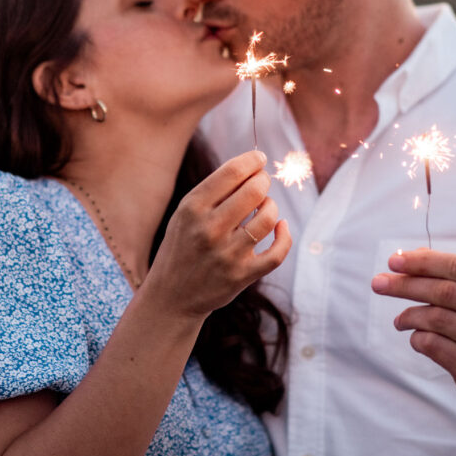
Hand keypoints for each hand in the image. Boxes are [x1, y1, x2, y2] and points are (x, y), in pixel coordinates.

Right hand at [148, 150, 290, 320]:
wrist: (171, 295)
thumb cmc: (183, 245)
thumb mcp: (185, 213)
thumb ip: (214, 190)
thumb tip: (253, 165)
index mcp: (192, 208)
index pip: (231, 172)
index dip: (252, 160)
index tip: (259, 159)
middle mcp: (209, 230)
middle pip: (254, 191)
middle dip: (264, 181)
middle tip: (262, 183)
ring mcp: (227, 254)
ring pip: (267, 218)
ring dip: (271, 206)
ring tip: (265, 206)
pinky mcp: (242, 275)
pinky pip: (277, 252)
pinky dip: (284, 235)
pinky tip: (280, 227)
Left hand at [372, 248, 455, 423]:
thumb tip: (417, 254)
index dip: (424, 261)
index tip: (395, 260)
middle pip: (444, 291)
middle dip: (405, 284)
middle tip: (379, 283)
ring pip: (436, 319)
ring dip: (408, 316)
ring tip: (399, 320)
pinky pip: (434, 346)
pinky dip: (418, 339)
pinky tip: (417, 339)